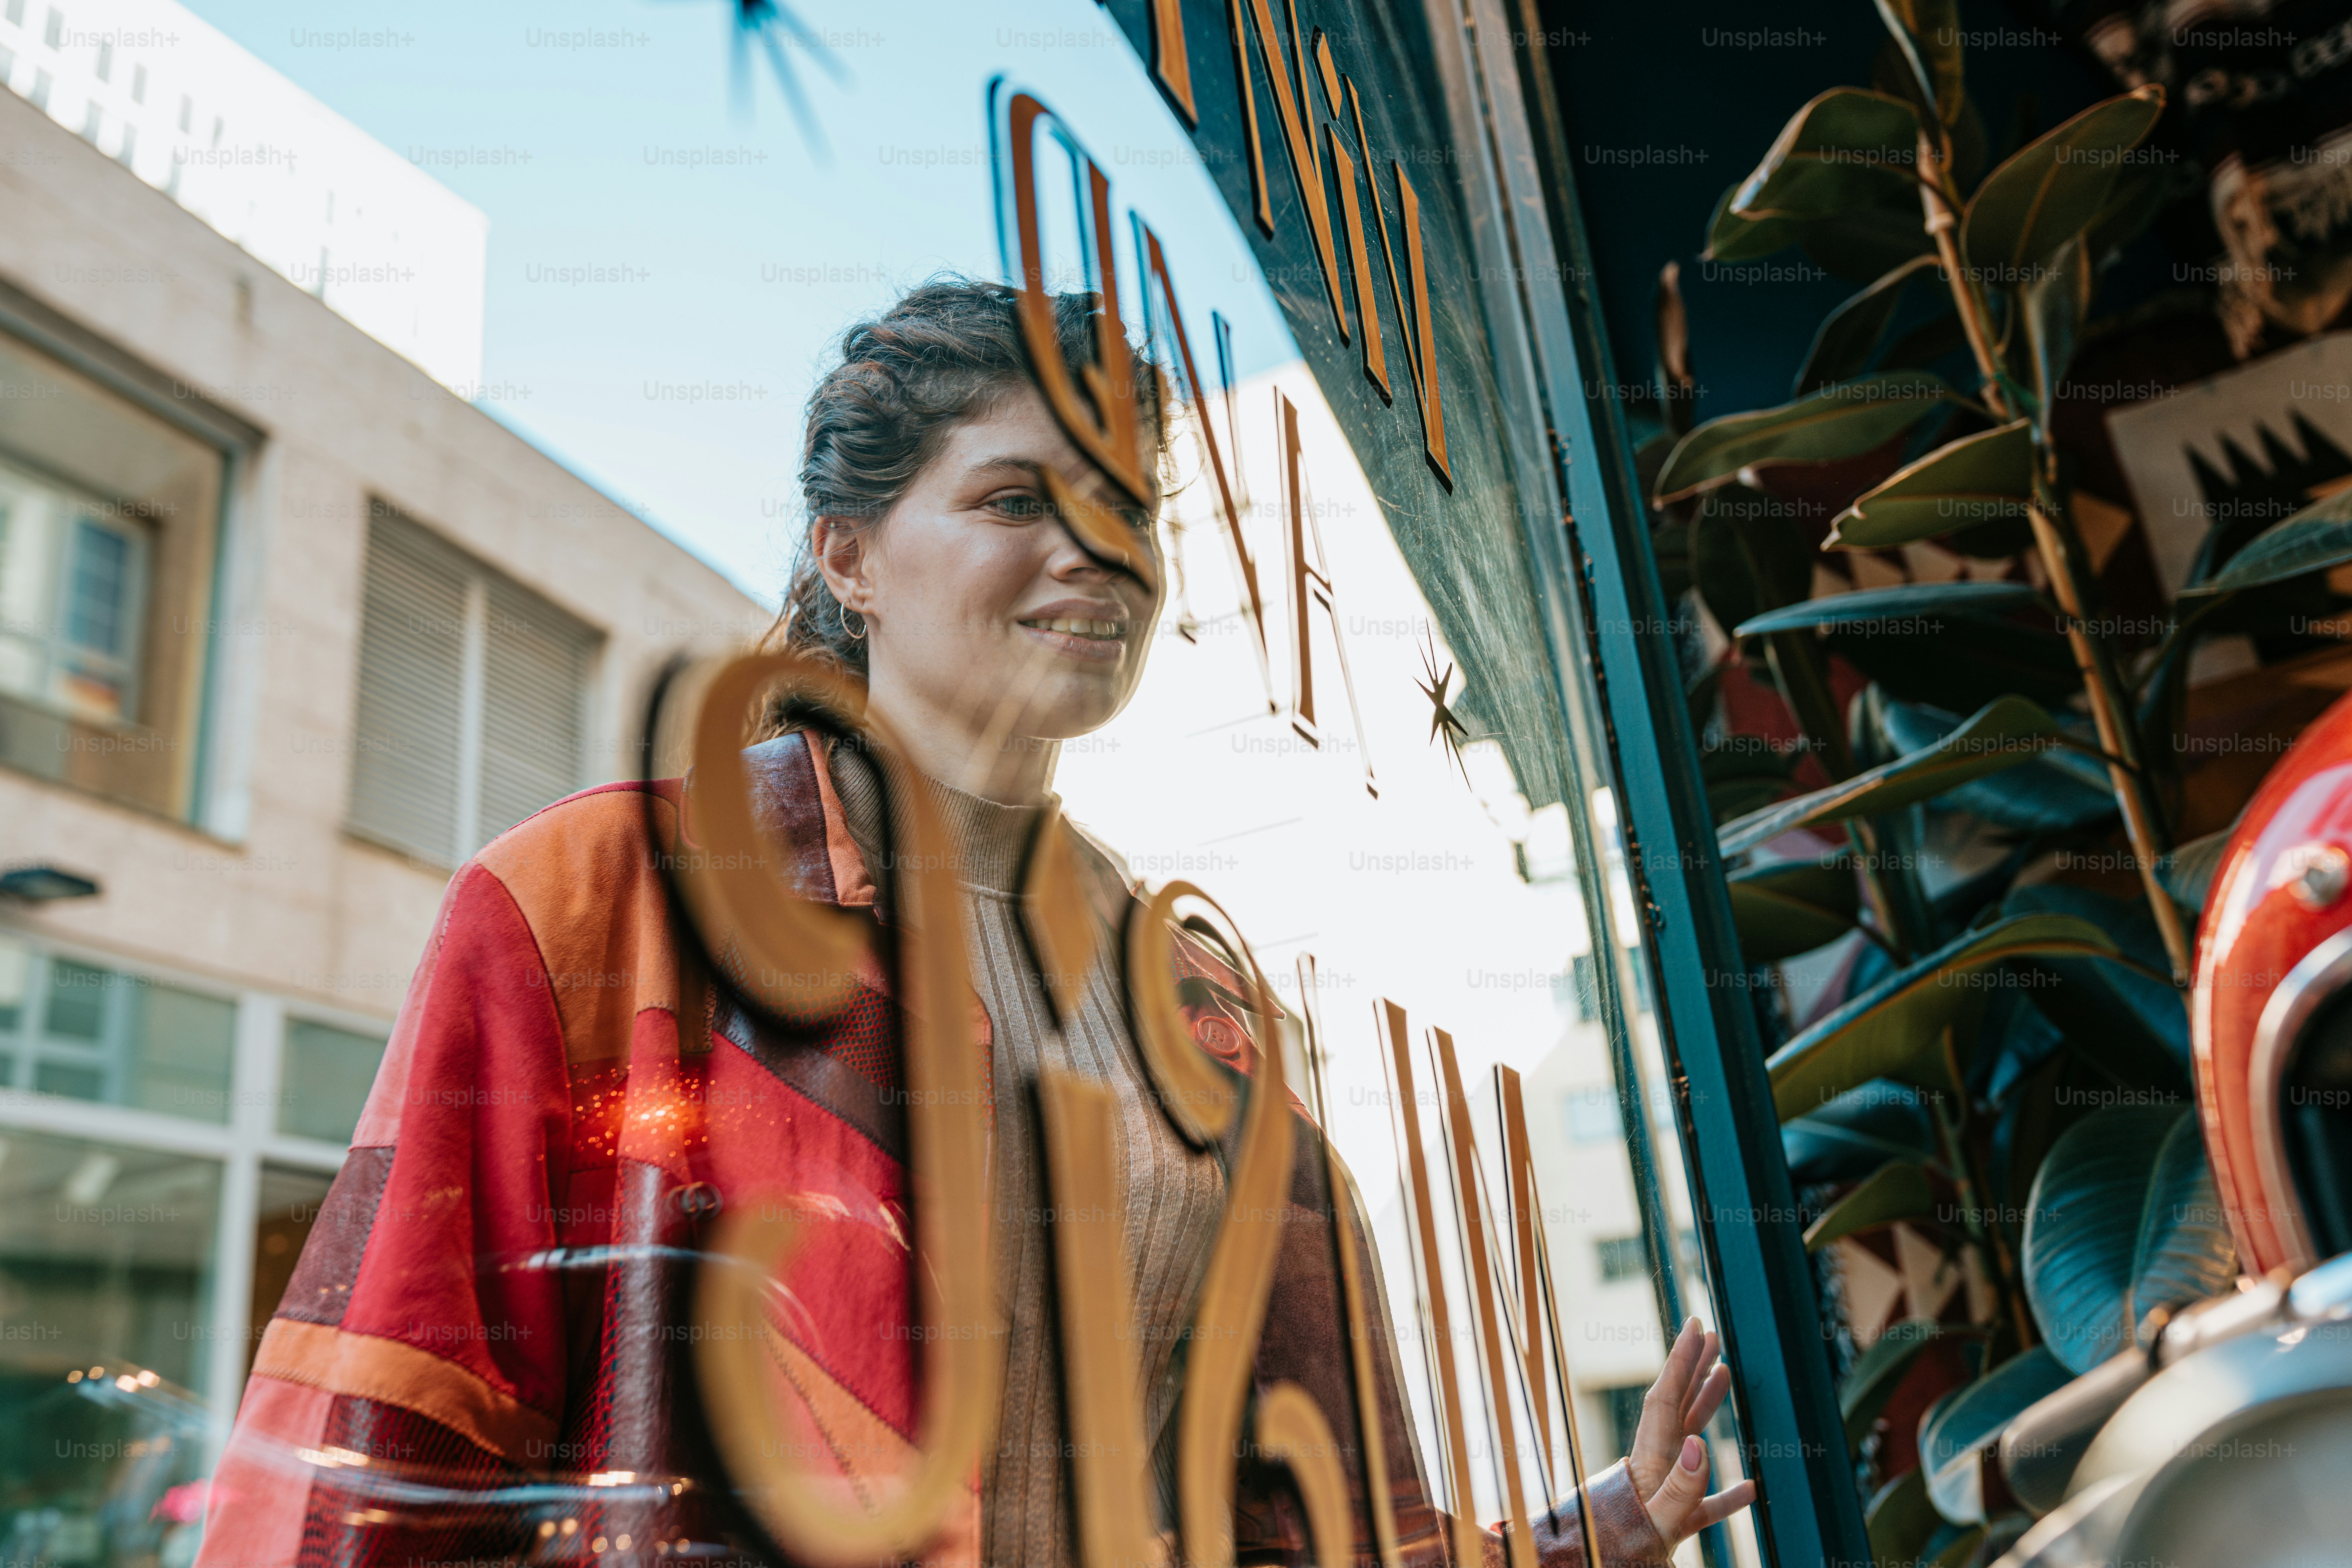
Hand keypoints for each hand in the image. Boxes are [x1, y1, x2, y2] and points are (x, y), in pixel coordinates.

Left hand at [1627, 1317, 1756, 1545]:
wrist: (1607, 1567)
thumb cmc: (1627, 1546)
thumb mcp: (1657, 1520)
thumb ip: (1680, 1487)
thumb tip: (1698, 1443)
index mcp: (1651, 1461)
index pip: (1665, 1398)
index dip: (1680, 1361)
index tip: (1694, 1326)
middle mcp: (1656, 1467)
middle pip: (1676, 1407)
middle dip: (1693, 1369)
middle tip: (1711, 1336)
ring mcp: (1666, 1492)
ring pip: (1690, 1440)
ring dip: (1707, 1406)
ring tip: (1724, 1375)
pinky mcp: (1674, 1522)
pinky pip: (1706, 1503)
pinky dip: (1727, 1494)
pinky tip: (1750, 1488)